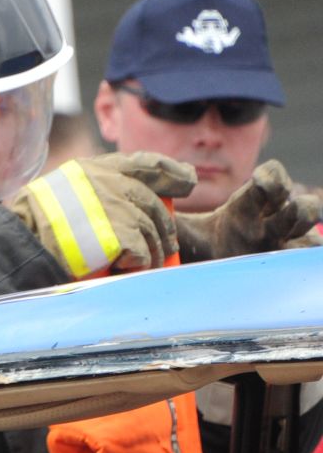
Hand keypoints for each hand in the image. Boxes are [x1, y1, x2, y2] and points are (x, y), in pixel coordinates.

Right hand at [8, 152, 194, 276]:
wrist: (18, 244)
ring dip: (152, 253)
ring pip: (152, 232)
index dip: (171, 172)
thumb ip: (88, 191)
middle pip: (154, 205)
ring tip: (144, 267)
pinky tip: (127, 270)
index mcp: (95, 169)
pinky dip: (138, 264)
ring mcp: (118, 208)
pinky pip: (142, 253)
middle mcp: (111, 183)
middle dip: (163, 228)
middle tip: (165, 247)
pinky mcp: (121, 234)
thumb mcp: (58, 193)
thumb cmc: (30, 226)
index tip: (187, 182)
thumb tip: (115, 207)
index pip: (146, 163)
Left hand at [175, 160, 322, 261]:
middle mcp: (271, 221)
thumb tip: (146, 201)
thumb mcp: (180, 229)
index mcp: (249, 205)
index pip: (272, 177)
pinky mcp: (287, 264)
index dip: (271, 177)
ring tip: (285, 240)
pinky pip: (309, 257)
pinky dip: (306, 259)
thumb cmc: (196, 246)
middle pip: (301, 206)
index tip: (259, 182)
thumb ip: (167, 215)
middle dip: (298, 207)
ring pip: (308, 230)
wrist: (204, 275)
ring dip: (303, 230)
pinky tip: (291, 263)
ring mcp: (283, 243)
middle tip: (285, 211)